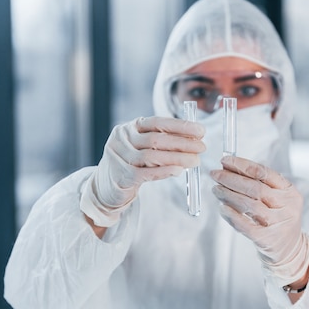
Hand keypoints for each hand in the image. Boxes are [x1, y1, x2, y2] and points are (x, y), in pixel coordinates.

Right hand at [81, 116, 204, 226]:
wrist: (106, 187)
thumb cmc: (131, 164)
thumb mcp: (143, 148)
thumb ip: (162, 142)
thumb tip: (193, 141)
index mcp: (130, 127)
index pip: (158, 122)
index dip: (180, 126)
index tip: (200, 131)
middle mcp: (122, 138)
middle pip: (157, 139)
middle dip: (183, 143)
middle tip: (202, 148)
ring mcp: (119, 157)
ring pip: (152, 156)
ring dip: (177, 158)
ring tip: (195, 161)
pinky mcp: (121, 176)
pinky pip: (146, 173)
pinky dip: (164, 171)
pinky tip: (178, 171)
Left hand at [210, 156, 308, 285]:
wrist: (289, 249)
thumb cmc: (279, 219)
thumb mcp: (278, 199)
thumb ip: (260, 184)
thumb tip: (230, 169)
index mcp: (290, 192)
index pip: (264, 173)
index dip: (242, 165)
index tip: (226, 161)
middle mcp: (287, 206)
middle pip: (255, 188)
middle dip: (231, 179)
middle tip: (215, 174)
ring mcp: (278, 223)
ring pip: (249, 204)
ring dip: (228, 195)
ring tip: (216, 189)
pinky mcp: (266, 239)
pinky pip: (244, 224)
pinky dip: (231, 215)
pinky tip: (222, 208)